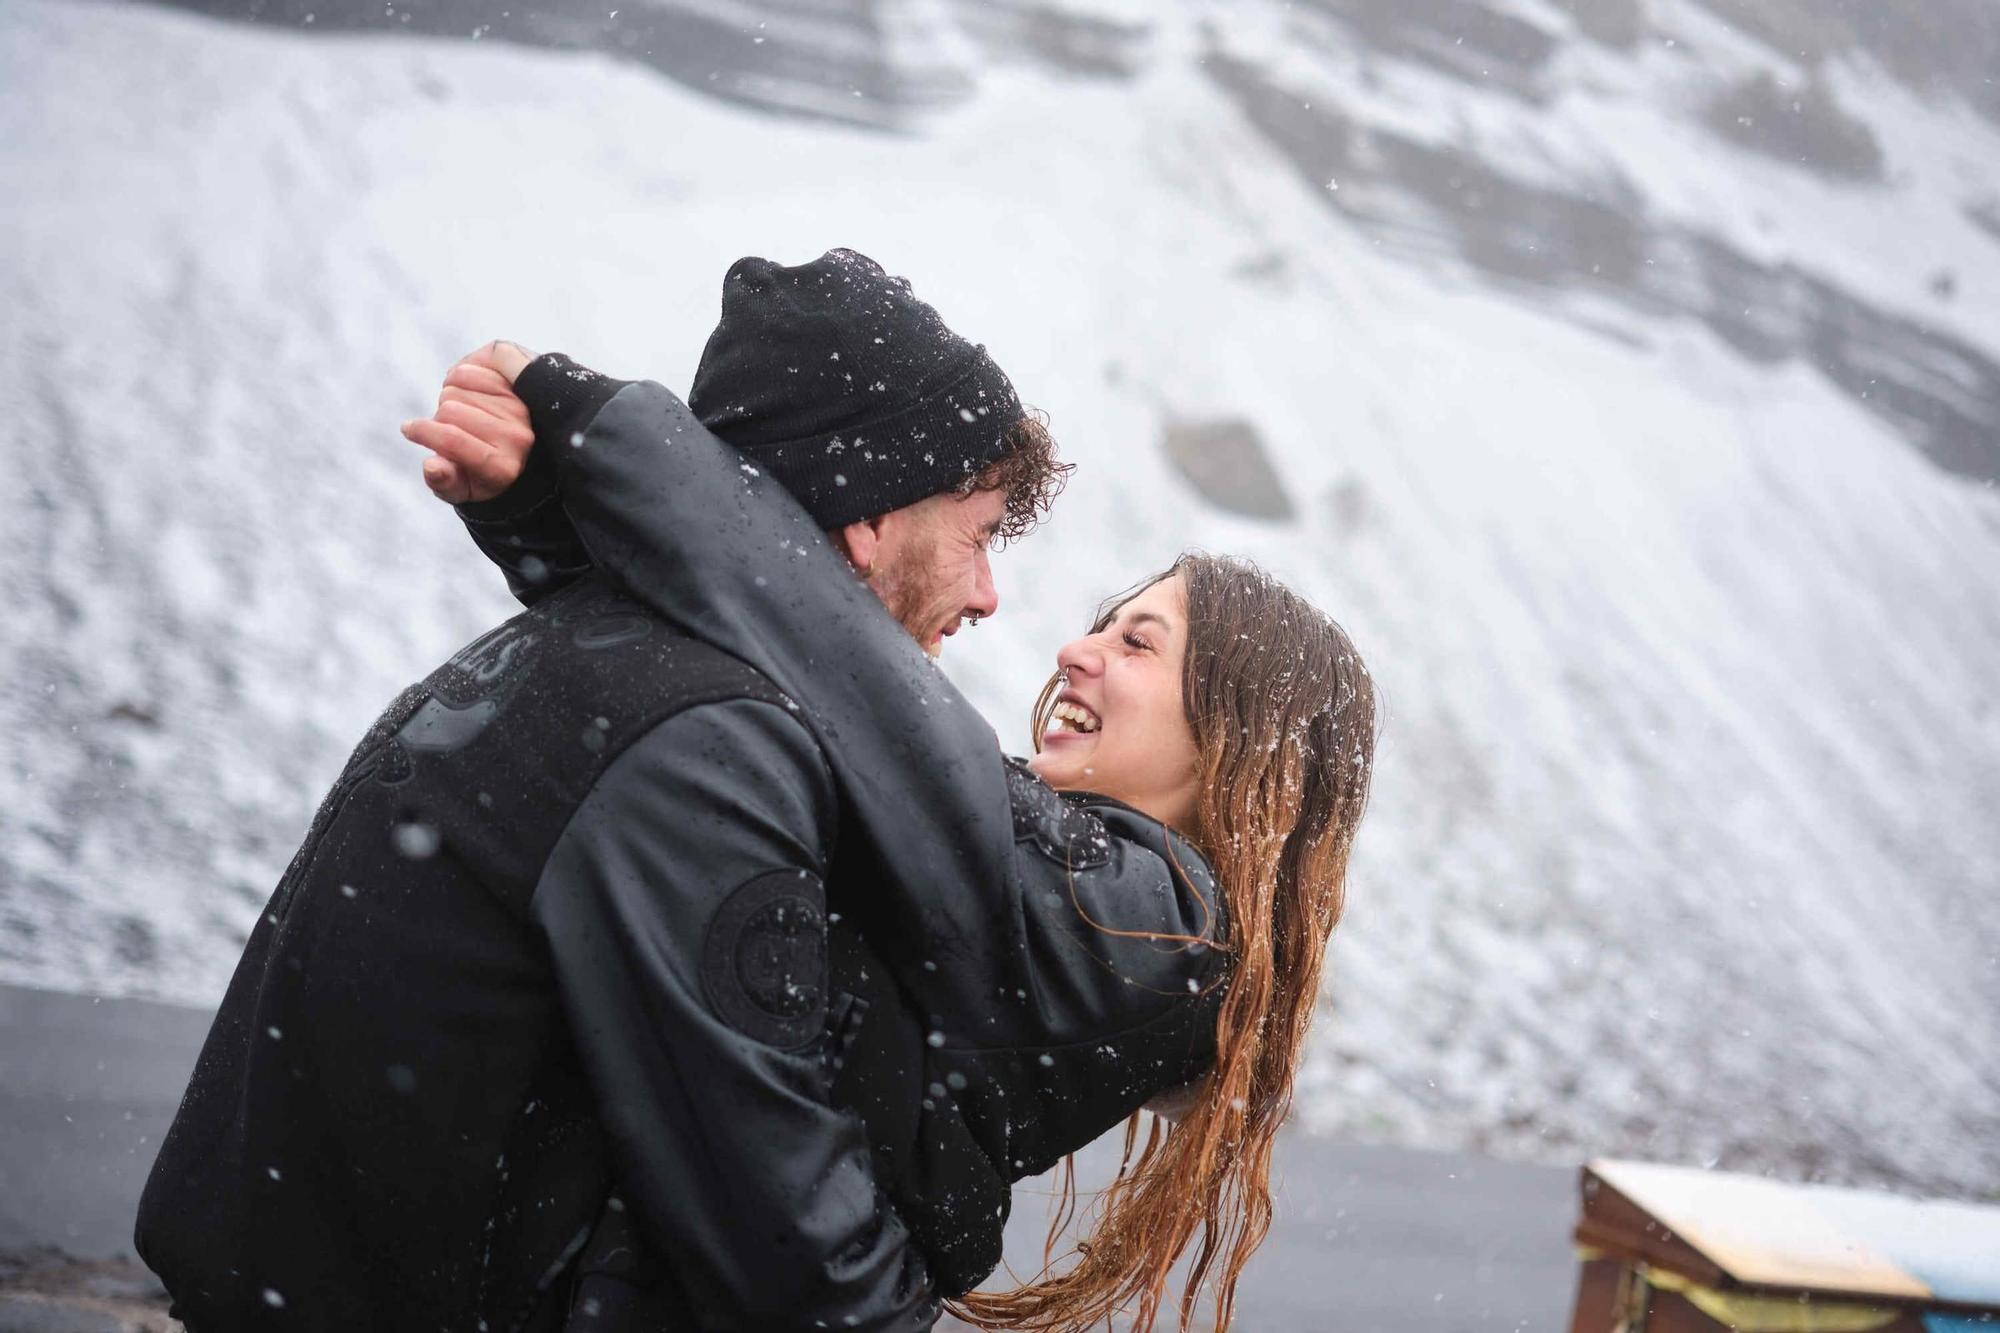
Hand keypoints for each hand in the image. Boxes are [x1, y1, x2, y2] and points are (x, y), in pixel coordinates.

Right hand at [401, 342, 535, 503]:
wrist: (517, 458)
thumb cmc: (478, 476)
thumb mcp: (459, 490)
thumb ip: (445, 482)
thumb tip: (432, 467)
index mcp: (501, 468)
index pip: (452, 440)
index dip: (423, 432)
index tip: (408, 429)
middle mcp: (517, 438)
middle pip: (450, 409)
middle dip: (438, 417)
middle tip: (445, 427)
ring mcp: (520, 409)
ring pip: (459, 384)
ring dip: (449, 395)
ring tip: (457, 412)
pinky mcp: (517, 386)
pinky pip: (472, 369)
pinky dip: (458, 376)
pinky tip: (464, 392)